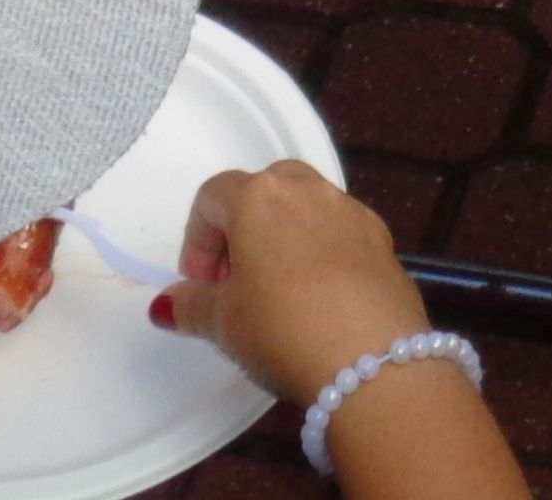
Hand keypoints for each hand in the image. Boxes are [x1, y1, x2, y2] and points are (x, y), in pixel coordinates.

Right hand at [165, 161, 439, 403]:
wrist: (375, 361)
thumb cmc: (283, 330)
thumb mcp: (223, 324)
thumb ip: (190, 306)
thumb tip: (167, 303)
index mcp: (259, 197)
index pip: (212, 197)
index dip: (197, 241)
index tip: (201, 286)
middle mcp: (308, 190)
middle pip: (264, 190)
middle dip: (244, 229)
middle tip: (239, 282)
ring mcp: (352, 211)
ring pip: (307, 207)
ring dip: (286, 237)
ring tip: (281, 293)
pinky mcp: (384, 241)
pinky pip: (341, 233)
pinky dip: (324, 253)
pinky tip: (322, 301)